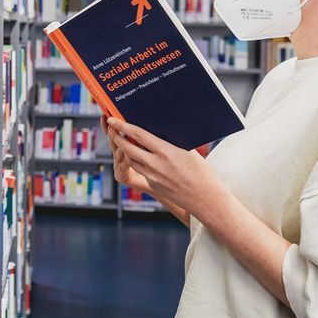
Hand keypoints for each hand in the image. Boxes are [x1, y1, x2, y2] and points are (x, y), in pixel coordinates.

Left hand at [106, 117, 223, 217]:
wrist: (206, 198)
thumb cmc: (201, 172)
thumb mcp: (188, 151)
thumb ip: (171, 141)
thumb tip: (158, 127)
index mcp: (166, 151)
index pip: (138, 135)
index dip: (122, 126)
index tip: (112, 119)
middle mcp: (156, 164)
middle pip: (128, 148)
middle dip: (116, 137)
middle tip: (111, 129)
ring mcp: (153, 177)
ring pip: (131, 160)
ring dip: (124, 150)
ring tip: (121, 140)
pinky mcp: (153, 185)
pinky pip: (141, 170)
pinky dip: (137, 161)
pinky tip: (138, 156)